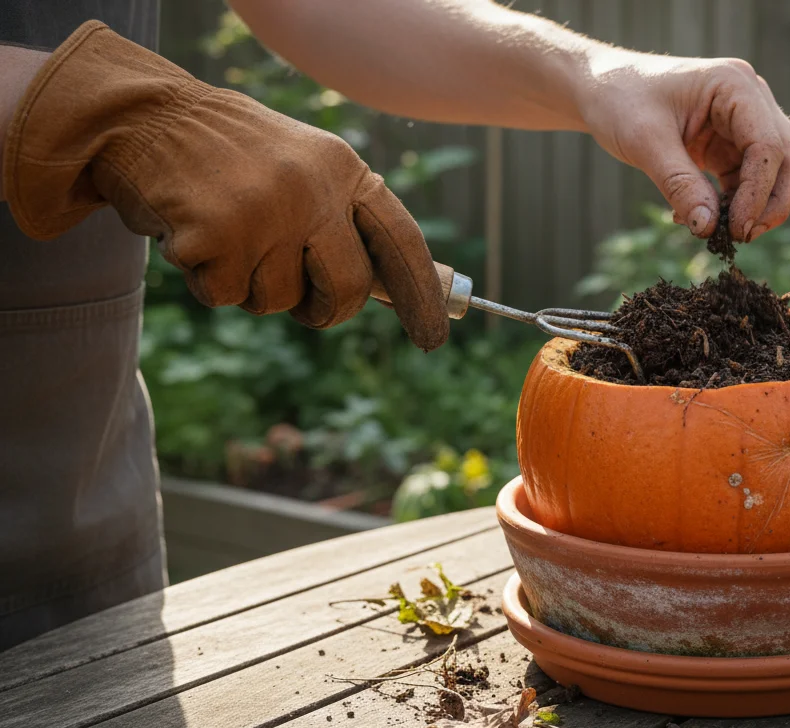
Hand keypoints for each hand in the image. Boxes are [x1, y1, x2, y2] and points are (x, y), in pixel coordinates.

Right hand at [3, 22, 448, 349]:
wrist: (148, 118)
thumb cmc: (233, 156)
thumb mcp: (303, 168)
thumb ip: (343, 220)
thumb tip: (390, 290)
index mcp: (344, 170)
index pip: (400, 240)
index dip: (421, 294)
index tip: (432, 337)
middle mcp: (314, 190)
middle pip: (348, 288)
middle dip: (327, 311)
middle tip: (307, 308)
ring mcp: (266, 213)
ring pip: (278, 301)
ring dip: (250, 286)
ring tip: (228, 235)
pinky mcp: (216, 237)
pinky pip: (225, 296)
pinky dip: (207, 281)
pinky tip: (195, 237)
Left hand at [578, 51, 789, 242]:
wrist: (600, 88)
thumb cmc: (619, 101)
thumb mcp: (645, 143)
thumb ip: (679, 185)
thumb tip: (709, 229)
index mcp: (734, 84)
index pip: (767, 144)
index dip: (759, 192)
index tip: (737, 228)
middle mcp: (750, 98)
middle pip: (789, 157)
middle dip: (772, 202)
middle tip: (743, 236)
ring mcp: (744, 119)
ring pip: (775, 171)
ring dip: (755, 206)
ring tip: (722, 232)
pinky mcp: (731, 142)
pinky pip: (748, 179)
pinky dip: (735, 204)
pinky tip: (705, 217)